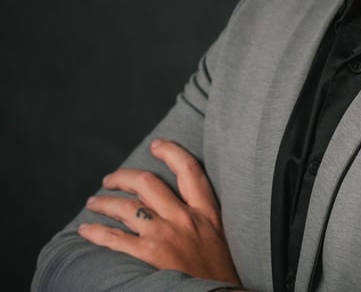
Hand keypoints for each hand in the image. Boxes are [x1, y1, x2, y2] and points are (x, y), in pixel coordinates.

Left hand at [79, 139, 241, 285]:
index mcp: (206, 212)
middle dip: (125, 176)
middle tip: (111, 178)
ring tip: (94, 202)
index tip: (156, 145)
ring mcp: (166, 236)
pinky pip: (116, 239)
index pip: (189, 169)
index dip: (171, 151)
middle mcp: (185, 218)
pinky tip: (85, 230)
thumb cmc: (218, 272)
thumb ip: (202, 218)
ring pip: (128, 207)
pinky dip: (96, 232)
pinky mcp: (150, 256)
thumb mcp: (219, 236)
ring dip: (105, 202)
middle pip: (149, 182)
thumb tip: (180, 204)